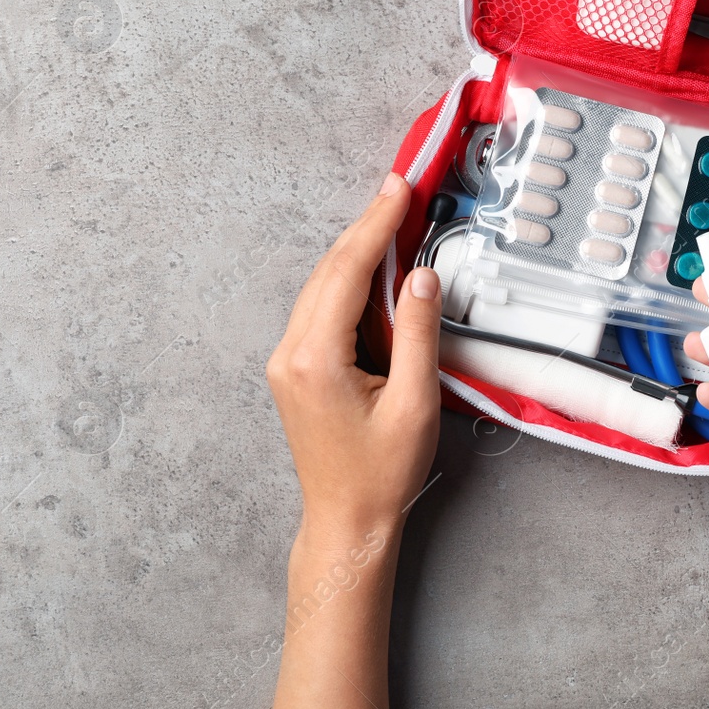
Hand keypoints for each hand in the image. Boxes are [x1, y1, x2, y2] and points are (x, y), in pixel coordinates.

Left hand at [266, 172, 441, 542]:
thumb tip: (420, 277)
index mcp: (316, 360)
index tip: (397, 189)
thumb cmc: (380, 473)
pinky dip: (350, 281)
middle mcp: (292, 354)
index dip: (375, 225)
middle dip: (366, 228)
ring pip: (323, 286)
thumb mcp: (415, 403)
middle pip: (329, 271)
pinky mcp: (297, 368)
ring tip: (394, 220)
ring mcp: (288, 361)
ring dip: (358, 253)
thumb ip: (417, 333)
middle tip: (399, 191)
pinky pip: (322, 309)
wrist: (347, 519)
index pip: (347, 272)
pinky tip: (376, 271)